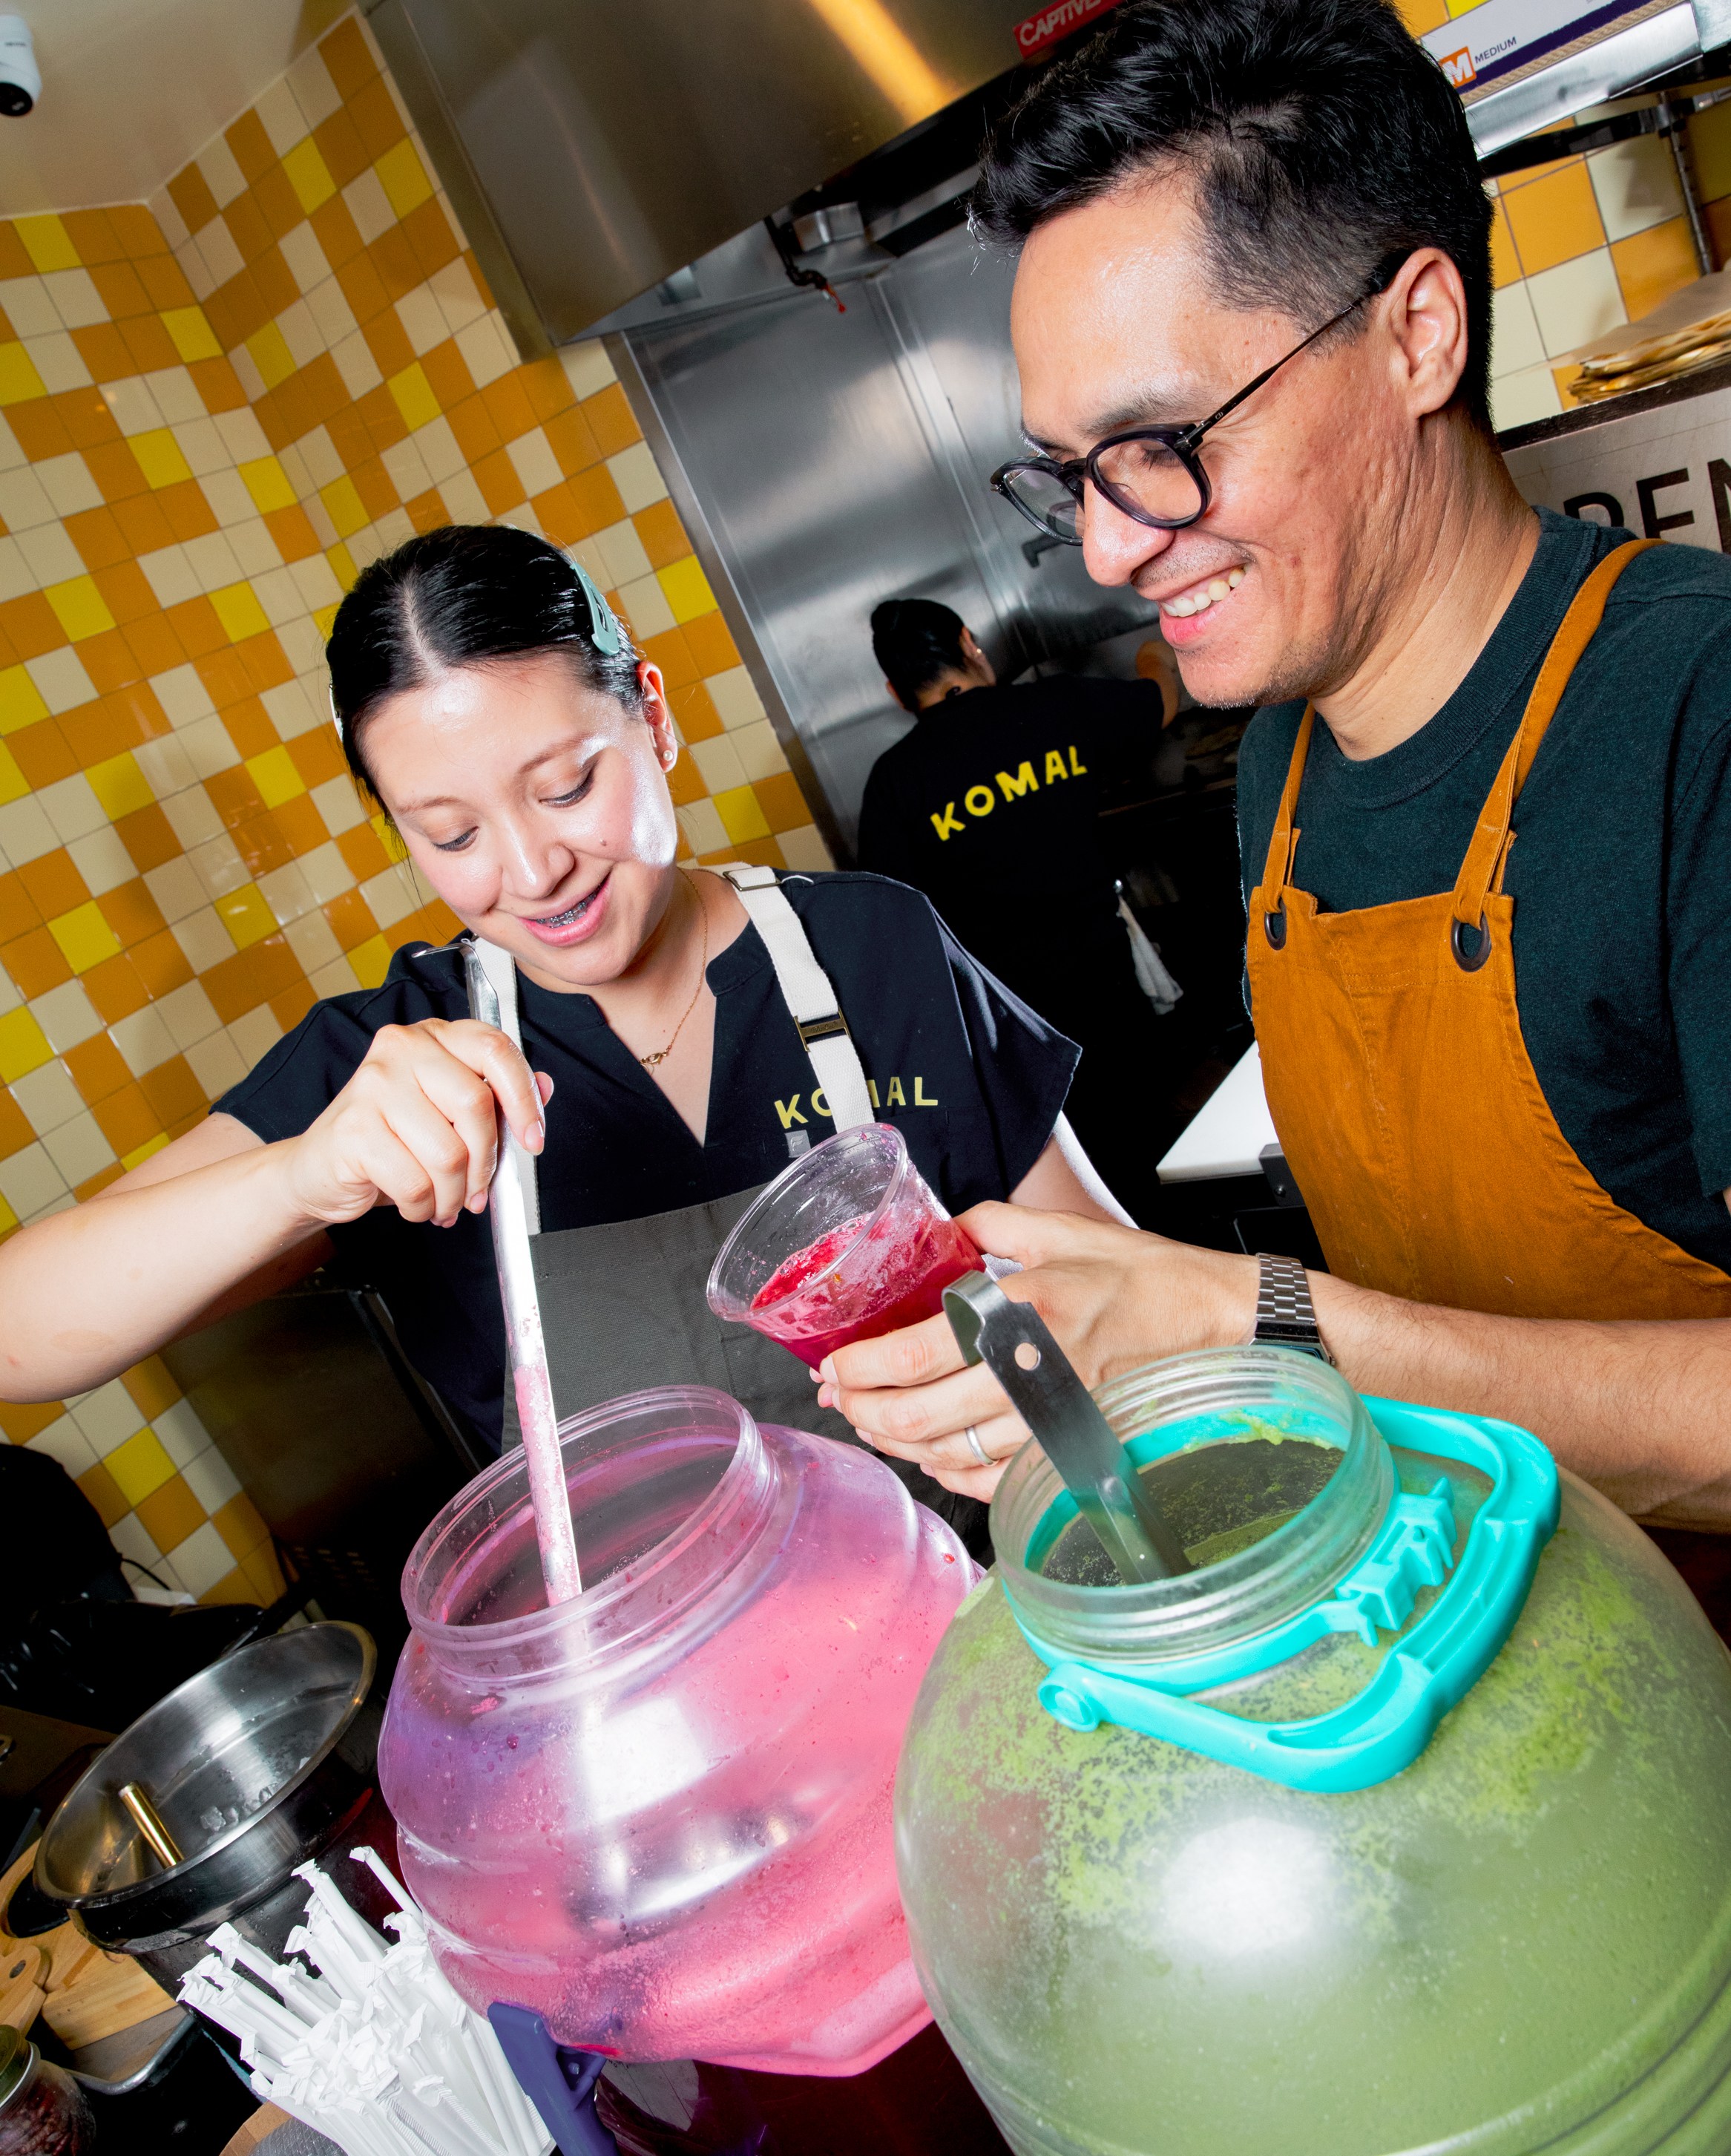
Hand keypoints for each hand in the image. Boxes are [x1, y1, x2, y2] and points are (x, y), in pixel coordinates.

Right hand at [280, 1019, 552, 1228]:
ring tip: (444, 1202)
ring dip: (454, 1194)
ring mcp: (374, 1086)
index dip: (524, 1098)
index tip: (533, 1139)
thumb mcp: (448, 1116)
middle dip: (486, 1162)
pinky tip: (417, 1204)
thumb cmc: (390, 1140)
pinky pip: (415, 1182)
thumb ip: (497, 1099)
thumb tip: (544, 1087)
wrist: (319, 1169)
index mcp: (435, 1038)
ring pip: (448, 1153)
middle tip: (478, 1190)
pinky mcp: (354, 1129)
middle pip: (476, 1105)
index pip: (495, 1049)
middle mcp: (402, 1050)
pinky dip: (424, 1207)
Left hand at [817, 1204, 1260, 1495]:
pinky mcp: (1072, 1447)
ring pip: (950, 1453)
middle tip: (840, 1401)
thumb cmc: (1144, 1277)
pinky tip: (932, 1454)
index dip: (859, 1369)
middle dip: (864, 1413)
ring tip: (874, 1423)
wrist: (1218, 1322)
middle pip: (919, 1415)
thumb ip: (990, 1225)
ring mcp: (1055, 1416)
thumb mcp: (1062, 1231)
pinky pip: (994, 1479)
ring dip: (900, 1443)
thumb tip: (937, 1230)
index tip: (832, 1367)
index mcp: (1023, 1308)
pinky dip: (952, 1472)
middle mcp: (1035, 1368)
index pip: (914, 1352)